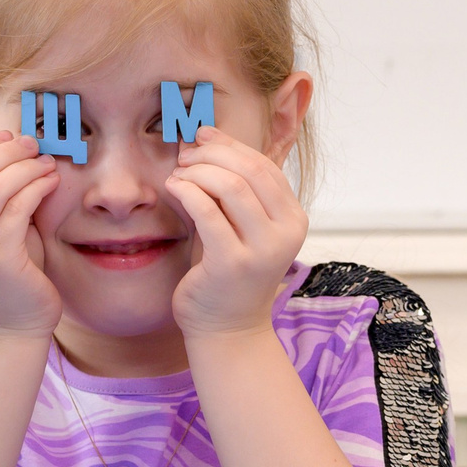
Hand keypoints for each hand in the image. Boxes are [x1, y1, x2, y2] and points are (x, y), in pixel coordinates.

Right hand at [0, 132, 61, 341]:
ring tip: (45, 162)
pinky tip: (50, 182)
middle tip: (31, 144)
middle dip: (4, 152)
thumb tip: (4, 145)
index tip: (7, 136)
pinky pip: (17, 210)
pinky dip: (35, 188)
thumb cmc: (5, 272)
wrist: (10, 327)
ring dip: (24, 168)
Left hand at [164, 126, 307, 338]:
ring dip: (198, 172)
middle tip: (186, 157)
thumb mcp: (238, 225)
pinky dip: (187, 191)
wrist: (227, 329)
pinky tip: (173, 188)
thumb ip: (229, 187)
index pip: (265, 166)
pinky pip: (207, 212)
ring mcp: (262, 249)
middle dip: (213, 154)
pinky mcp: (232, 263)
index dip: (231, 145)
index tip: (202, 136)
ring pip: (232, 186)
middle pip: (250, 171)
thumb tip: (201, 138)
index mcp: (294, 219)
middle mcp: (286, 233)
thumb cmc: (228, 273)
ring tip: (179, 175)